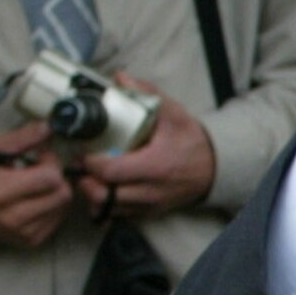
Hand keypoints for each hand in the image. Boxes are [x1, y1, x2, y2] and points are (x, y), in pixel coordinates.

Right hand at [0, 133, 70, 254]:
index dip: (51, 162)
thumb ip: (21, 137)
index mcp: (1, 191)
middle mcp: (13, 216)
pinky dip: (52, 206)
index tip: (40, 156)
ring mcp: (22, 233)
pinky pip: (57, 220)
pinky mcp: (28, 241)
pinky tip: (35, 198)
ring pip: (63, 208)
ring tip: (35, 184)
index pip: (51, 178)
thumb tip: (49, 128)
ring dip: (56, 191)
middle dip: (57, 176)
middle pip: (62, 195)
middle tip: (41, 169)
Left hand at [70, 79, 215, 219]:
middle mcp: (150, 190)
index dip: (91, 163)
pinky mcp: (148, 213)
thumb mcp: (173, 113)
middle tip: (81, 166)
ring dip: (93, 194)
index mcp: (155, 165)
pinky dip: (105, 205)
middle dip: (86, 181)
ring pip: (108, 209)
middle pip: (104, 196)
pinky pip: (118, 216)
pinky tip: (104, 189)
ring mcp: (149, 205)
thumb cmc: (191, 141)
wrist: (214, 168)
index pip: (112, 171)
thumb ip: (147, 94)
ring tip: (90, 177)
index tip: (85, 153)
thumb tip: (120, 78)